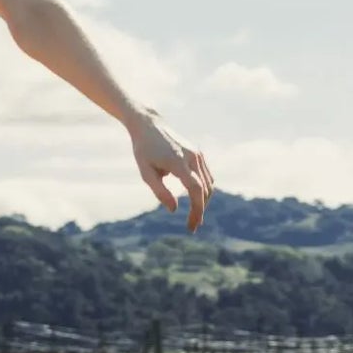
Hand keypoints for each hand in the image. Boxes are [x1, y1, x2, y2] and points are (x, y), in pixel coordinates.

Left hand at [129, 114, 213, 231]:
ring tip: (194, 216)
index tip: (192, 225)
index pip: (195, 189)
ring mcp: (197, 155)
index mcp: (179, 162)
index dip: (197, 209)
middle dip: (200, 209)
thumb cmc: (144, 150)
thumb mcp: (146, 172)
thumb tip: (174, 210)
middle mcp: (193, 157)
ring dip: (204, 201)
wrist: (149, 125)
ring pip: (209, 183)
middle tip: (192, 226)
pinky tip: (196, 200)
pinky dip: (204, 190)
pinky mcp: (198, 154)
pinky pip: (207, 176)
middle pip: (205, 189)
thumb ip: (160, 191)